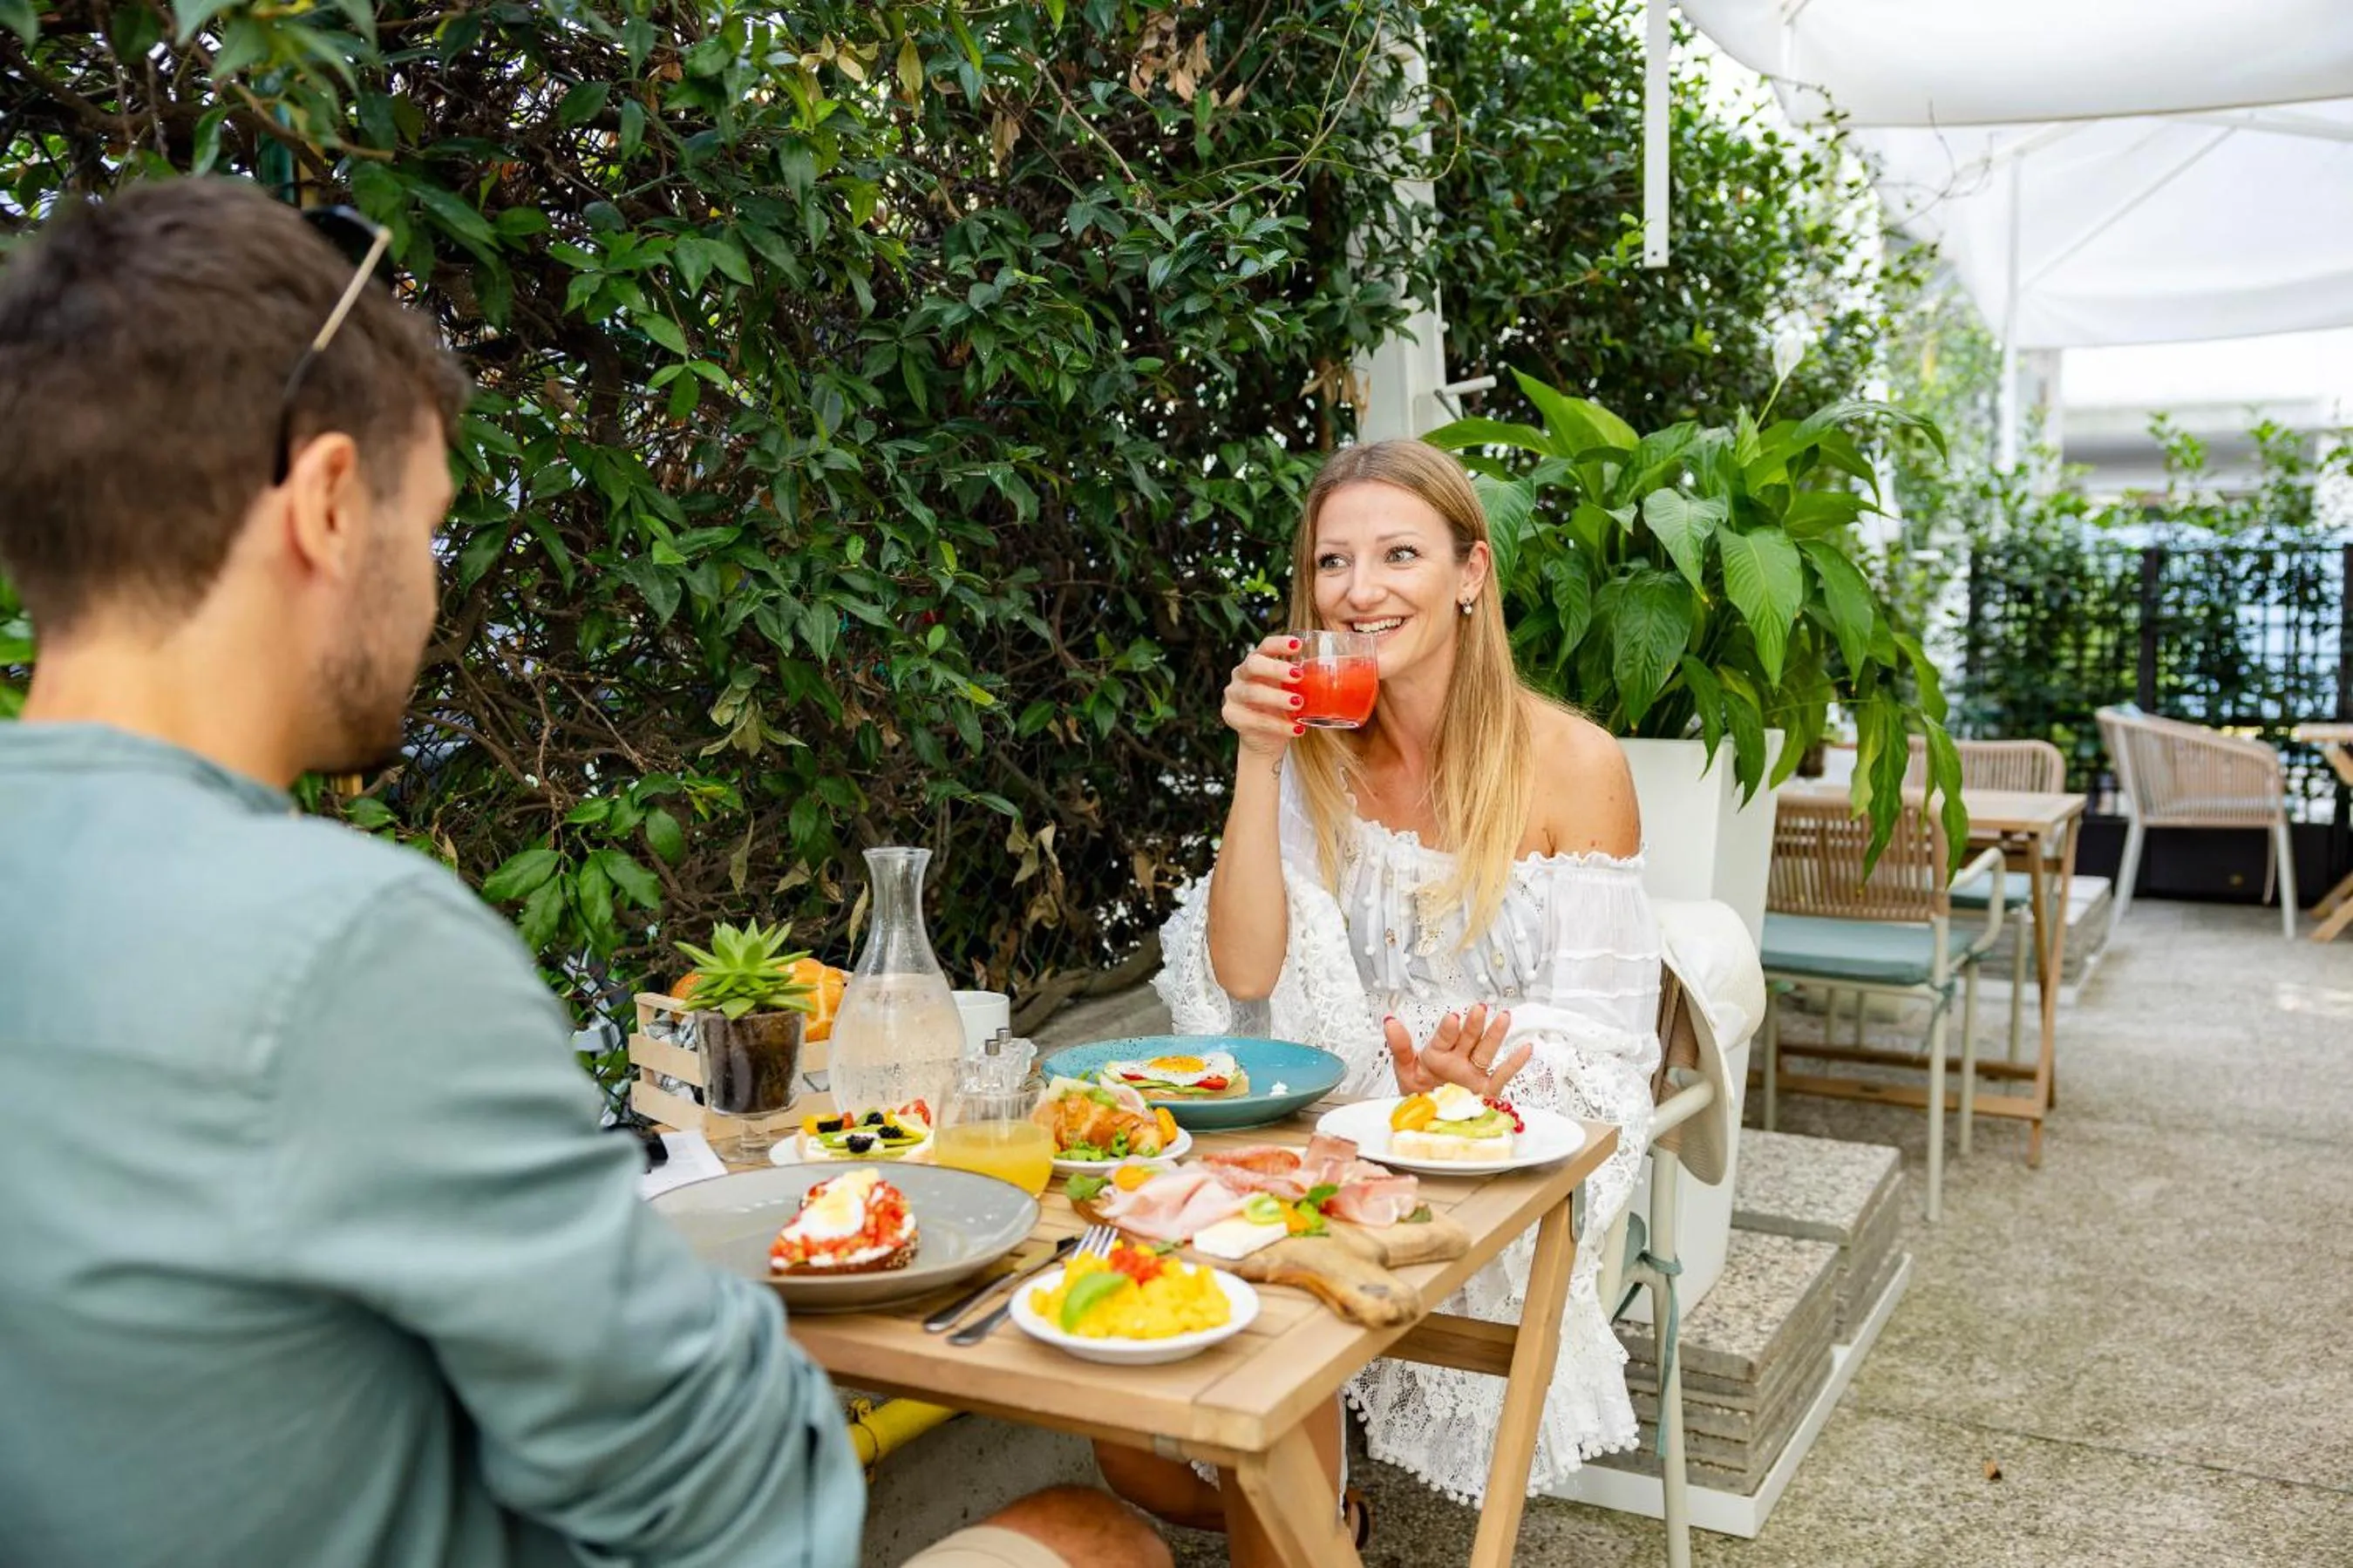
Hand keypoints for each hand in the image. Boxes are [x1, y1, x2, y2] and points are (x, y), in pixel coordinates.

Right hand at [1222, 632, 1308, 764]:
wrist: (1265, 739)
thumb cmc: (1283, 708)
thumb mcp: (1294, 691)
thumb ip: (1308, 681)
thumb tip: (1349, 670)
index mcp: (1257, 662)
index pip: (1265, 646)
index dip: (1280, 643)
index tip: (1299, 645)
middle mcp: (1241, 674)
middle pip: (1253, 664)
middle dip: (1275, 668)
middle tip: (1298, 675)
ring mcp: (1233, 695)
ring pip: (1252, 692)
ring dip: (1277, 698)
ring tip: (1299, 704)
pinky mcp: (1231, 716)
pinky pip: (1255, 720)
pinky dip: (1278, 725)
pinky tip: (1297, 729)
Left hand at [1383, 1004, 1532, 1097]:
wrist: (1429, 1122)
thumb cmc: (1419, 1095)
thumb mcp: (1405, 1070)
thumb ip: (1399, 1047)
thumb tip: (1389, 1021)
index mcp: (1438, 1053)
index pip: (1444, 1038)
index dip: (1448, 1030)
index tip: (1452, 1019)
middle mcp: (1458, 1060)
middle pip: (1468, 1039)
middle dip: (1473, 1025)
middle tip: (1478, 1010)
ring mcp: (1473, 1073)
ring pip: (1486, 1051)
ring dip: (1495, 1035)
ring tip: (1503, 1017)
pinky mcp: (1487, 1089)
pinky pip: (1502, 1074)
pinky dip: (1515, 1063)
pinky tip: (1525, 1048)